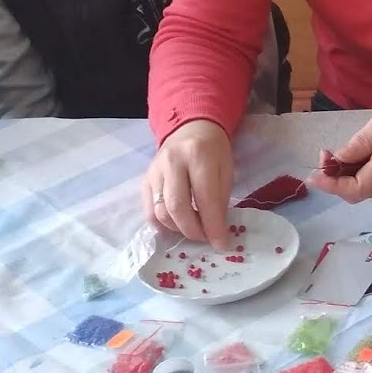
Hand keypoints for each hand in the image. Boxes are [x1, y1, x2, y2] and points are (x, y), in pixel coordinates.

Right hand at [140, 119, 232, 249]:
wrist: (191, 128)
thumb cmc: (213, 151)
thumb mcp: (226, 169)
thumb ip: (220, 199)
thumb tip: (216, 233)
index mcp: (198, 155)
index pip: (204, 198)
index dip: (213, 226)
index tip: (221, 244)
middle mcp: (172, 161)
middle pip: (177, 207)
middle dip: (193, 230)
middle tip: (205, 238)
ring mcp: (154, 170)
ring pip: (160, 212)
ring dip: (178, 229)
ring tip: (193, 229)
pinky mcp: (145, 179)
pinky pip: (149, 210)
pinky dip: (162, 225)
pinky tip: (176, 226)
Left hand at [307, 87, 371, 201]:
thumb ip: (362, 141)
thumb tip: (338, 160)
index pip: (356, 190)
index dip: (332, 187)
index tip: (314, 174)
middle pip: (358, 192)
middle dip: (334, 180)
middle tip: (323, 156)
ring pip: (364, 185)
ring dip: (343, 175)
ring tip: (331, 154)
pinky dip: (354, 170)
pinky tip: (348, 154)